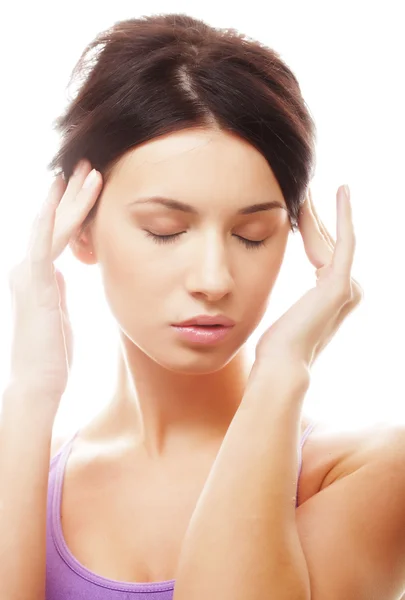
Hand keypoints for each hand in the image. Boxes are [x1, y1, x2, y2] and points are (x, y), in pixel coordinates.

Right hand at [7, 160, 101, 405]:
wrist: (38, 383)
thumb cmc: (50, 354)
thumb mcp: (57, 313)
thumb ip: (56, 289)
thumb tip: (61, 271)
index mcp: (38, 276)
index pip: (57, 234)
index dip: (70, 209)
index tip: (85, 187)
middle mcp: (29, 269)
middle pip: (53, 222)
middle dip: (71, 193)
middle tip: (88, 165)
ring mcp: (29, 274)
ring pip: (52, 226)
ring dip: (71, 198)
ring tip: (89, 171)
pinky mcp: (35, 282)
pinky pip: (45, 242)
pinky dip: (55, 217)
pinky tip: (63, 193)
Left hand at [254, 185, 362, 370]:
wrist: (281, 364)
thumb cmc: (277, 345)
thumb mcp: (286, 312)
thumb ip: (297, 298)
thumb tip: (282, 286)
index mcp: (335, 296)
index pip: (323, 252)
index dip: (311, 227)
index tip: (299, 205)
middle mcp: (349, 290)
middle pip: (328, 242)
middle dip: (313, 215)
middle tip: (301, 187)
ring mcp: (348, 287)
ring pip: (331, 239)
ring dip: (317, 212)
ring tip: (305, 187)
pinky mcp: (342, 284)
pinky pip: (344, 241)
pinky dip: (344, 215)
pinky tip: (342, 191)